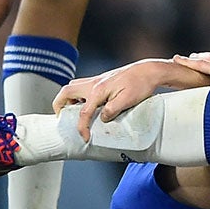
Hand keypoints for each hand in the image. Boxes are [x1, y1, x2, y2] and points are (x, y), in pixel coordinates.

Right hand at [54, 59, 175, 140]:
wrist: (149, 71)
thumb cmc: (140, 84)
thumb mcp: (128, 100)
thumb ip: (112, 110)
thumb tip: (102, 118)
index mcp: (98, 90)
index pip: (83, 112)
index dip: (81, 127)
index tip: (85, 137)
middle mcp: (94, 83)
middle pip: (66, 91)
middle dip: (60, 105)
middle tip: (64, 118)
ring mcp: (97, 80)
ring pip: (73, 87)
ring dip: (69, 99)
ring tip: (75, 112)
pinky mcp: (102, 80)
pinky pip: (82, 86)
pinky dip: (79, 96)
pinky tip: (89, 104)